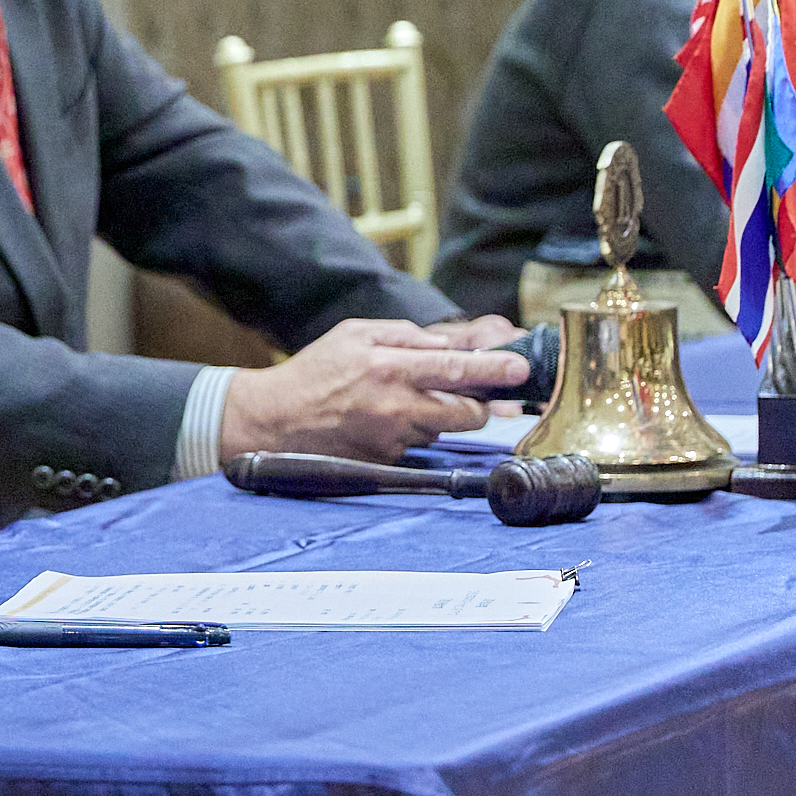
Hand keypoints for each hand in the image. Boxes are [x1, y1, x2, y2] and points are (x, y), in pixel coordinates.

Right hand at [217, 318, 530, 464]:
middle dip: (478, 403)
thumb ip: (404, 335)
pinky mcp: (387, 461)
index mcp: (389, 367)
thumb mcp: (354, 334)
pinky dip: (409, 431)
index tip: (522, 368)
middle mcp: (396, 406)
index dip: (495, 369)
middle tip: (472, 394)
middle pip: (467, 412)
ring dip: (434, 415)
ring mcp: (392, 438)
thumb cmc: (314, 372)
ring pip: (441, 428)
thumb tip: (446, 344)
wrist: (273, 421)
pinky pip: (416, 444)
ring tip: (396, 402)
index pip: (458, 369)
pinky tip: (379, 421)